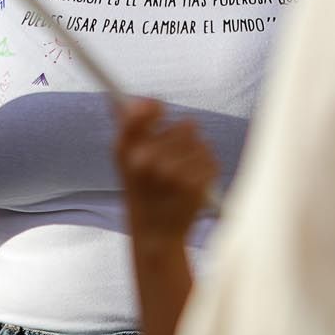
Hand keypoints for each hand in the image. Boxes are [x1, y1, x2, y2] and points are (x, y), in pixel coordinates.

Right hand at [113, 98, 217, 242]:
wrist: (155, 235)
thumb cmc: (141, 193)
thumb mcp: (125, 163)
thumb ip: (126, 128)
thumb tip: (124, 99)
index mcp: (126, 153)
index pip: (139, 113)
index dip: (152, 108)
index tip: (159, 109)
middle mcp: (147, 160)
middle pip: (185, 125)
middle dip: (184, 138)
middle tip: (173, 156)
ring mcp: (172, 173)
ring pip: (201, 142)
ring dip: (196, 154)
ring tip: (183, 173)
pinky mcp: (194, 185)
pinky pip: (210, 159)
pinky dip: (206, 168)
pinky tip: (193, 183)